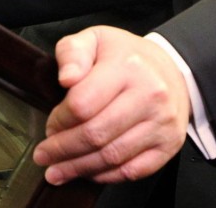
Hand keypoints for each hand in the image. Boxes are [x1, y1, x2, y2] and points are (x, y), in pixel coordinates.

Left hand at [33, 27, 189, 185]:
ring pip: (112, 157)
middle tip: (44, 155)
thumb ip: (72, 53)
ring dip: (79, 168)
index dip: (59, 120)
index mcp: (127, 67)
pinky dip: (106, 176)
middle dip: (62, 150)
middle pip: (96, 134)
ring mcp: (162, 123)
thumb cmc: (126, 56)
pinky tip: (87, 172)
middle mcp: (149, 95)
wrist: (171, 68)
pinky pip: (133, 170)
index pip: (83, 104)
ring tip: (58, 170)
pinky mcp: (169, 144)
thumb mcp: (94, 40)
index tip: (49, 126)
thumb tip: (66, 77)